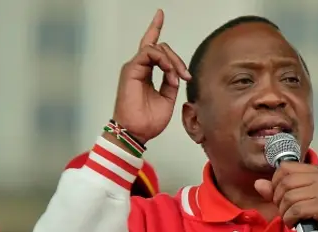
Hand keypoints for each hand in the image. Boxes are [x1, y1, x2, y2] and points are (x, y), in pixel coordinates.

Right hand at [112, 9, 191, 142]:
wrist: (137, 132)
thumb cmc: (148, 120)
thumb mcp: (167, 99)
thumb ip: (171, 82)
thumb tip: (177, 73)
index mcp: (146, 73)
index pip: (151, 47)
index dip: (155, 29)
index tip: (160, 14)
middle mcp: (139, 67)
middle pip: (160, 48)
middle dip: (177, 59)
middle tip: (186, 76)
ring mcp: (135, 67)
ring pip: (157, 48)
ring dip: (172, 61)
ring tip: (177, 77)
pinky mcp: (132, 69)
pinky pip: (149, 53)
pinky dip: (164, 61)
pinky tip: (170, 73)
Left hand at [254, 162, 317, 231]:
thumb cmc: (316, 215)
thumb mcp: (295, 199)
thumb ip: (276, 191)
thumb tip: (258, 184)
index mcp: (316, 170)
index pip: (285, 167)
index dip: (276, 182)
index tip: (279, 196)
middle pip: (285, 182)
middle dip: (278, 199)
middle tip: (285, 210)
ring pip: (289, 197)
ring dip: (284, 212)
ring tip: (291, 218)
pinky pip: (296, 210)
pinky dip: (290, 219)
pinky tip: (295, 223)